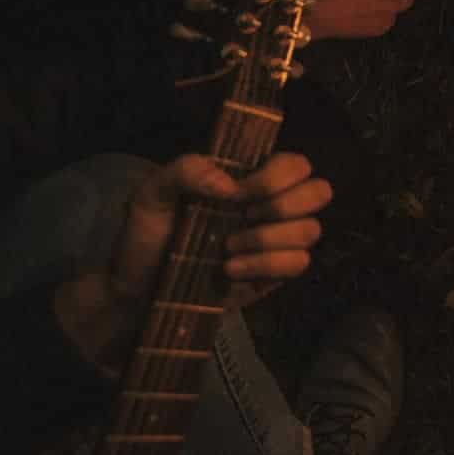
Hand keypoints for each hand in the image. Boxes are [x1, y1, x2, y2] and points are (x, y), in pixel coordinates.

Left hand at [55, 153, 329, 369]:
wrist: (134, 290)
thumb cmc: (145, 237)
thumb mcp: (151, 194)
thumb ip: (185, 171)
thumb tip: (229, 184)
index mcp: (248, 180)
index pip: (295, 164)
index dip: (277, 175)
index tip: (238, 193)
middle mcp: (270, 208)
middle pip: (319, 192)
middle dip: (283, 204)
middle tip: (243, 217)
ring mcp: (276, 243)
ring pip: (310, 231)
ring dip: (267, 239)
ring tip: (227, 249)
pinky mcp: (274, 276)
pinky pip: (298, 264)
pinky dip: (266, 265)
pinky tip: (230, 270)